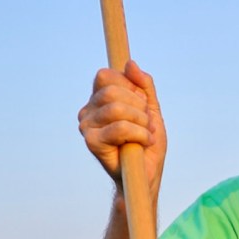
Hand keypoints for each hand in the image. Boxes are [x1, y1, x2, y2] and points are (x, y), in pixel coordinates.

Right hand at [77, 60, 166, 185]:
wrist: (146, 175)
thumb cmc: (147, 144)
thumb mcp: (151, 109)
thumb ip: (143, 86)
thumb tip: (130, 63)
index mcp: (99, 100)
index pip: (107, 76)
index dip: (130, 87)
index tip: (142, 105)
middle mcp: (88, 111)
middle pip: (112, 90)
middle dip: (139, 106)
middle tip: (146, 123)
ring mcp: (87, 127)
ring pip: (117, 108)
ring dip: (141, 122)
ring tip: (146, 135)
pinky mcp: (91, 142)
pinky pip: (119, 127)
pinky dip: (139, 134)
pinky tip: (143, 144)